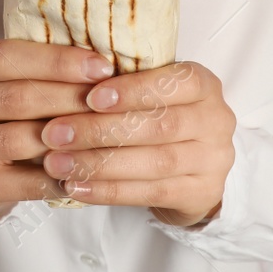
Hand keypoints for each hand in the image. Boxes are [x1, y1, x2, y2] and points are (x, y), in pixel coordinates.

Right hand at [0, 39, 115, 217]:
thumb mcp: (1, 79)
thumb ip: (34, 67)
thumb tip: (99, 62)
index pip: (5, 56)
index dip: (57, 60)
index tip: (102, 66)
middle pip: (15, 97)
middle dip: (69, 96)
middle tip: (109, 100)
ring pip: (18, 139)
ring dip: (66, 135)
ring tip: (101, 131)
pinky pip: (20, 183)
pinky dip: (56, 176)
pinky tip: (84, 169)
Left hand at [37, 60, 234, 227]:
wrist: (194, 170)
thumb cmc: (162, 117)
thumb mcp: (153, 93)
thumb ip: (124, 84)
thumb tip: (70, 77)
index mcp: (204, 85)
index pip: (176, 82)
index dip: (134, 89)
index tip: (91, 97)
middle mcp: (216, 120)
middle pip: (159, 125)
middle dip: (102, 130)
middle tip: (56, 133)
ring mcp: (213, 160)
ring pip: (154, 162)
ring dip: (99, 163)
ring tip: (58, 163)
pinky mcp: (201, 194)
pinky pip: (150, 193)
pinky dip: (109, 191)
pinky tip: (77, 187)